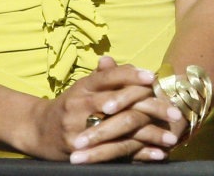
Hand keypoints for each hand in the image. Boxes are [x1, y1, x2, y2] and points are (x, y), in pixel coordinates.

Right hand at [25, 57, 183, 162]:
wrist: (37, 131)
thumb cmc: (70, 106)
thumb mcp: (83, 87)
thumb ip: (103, 75)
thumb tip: (114, 59)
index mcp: (84, 86)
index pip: (109, 77)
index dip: (131, 75)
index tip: (154, 77)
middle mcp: (80, 104)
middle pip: (119, 103)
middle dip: (150, 107)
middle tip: (176, 112)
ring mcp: (79, 128)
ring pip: (120, 129)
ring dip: (149, 134)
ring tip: (172, 137)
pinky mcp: (82, 150)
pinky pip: (114, 152)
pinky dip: (138, 154)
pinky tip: (157, 155)